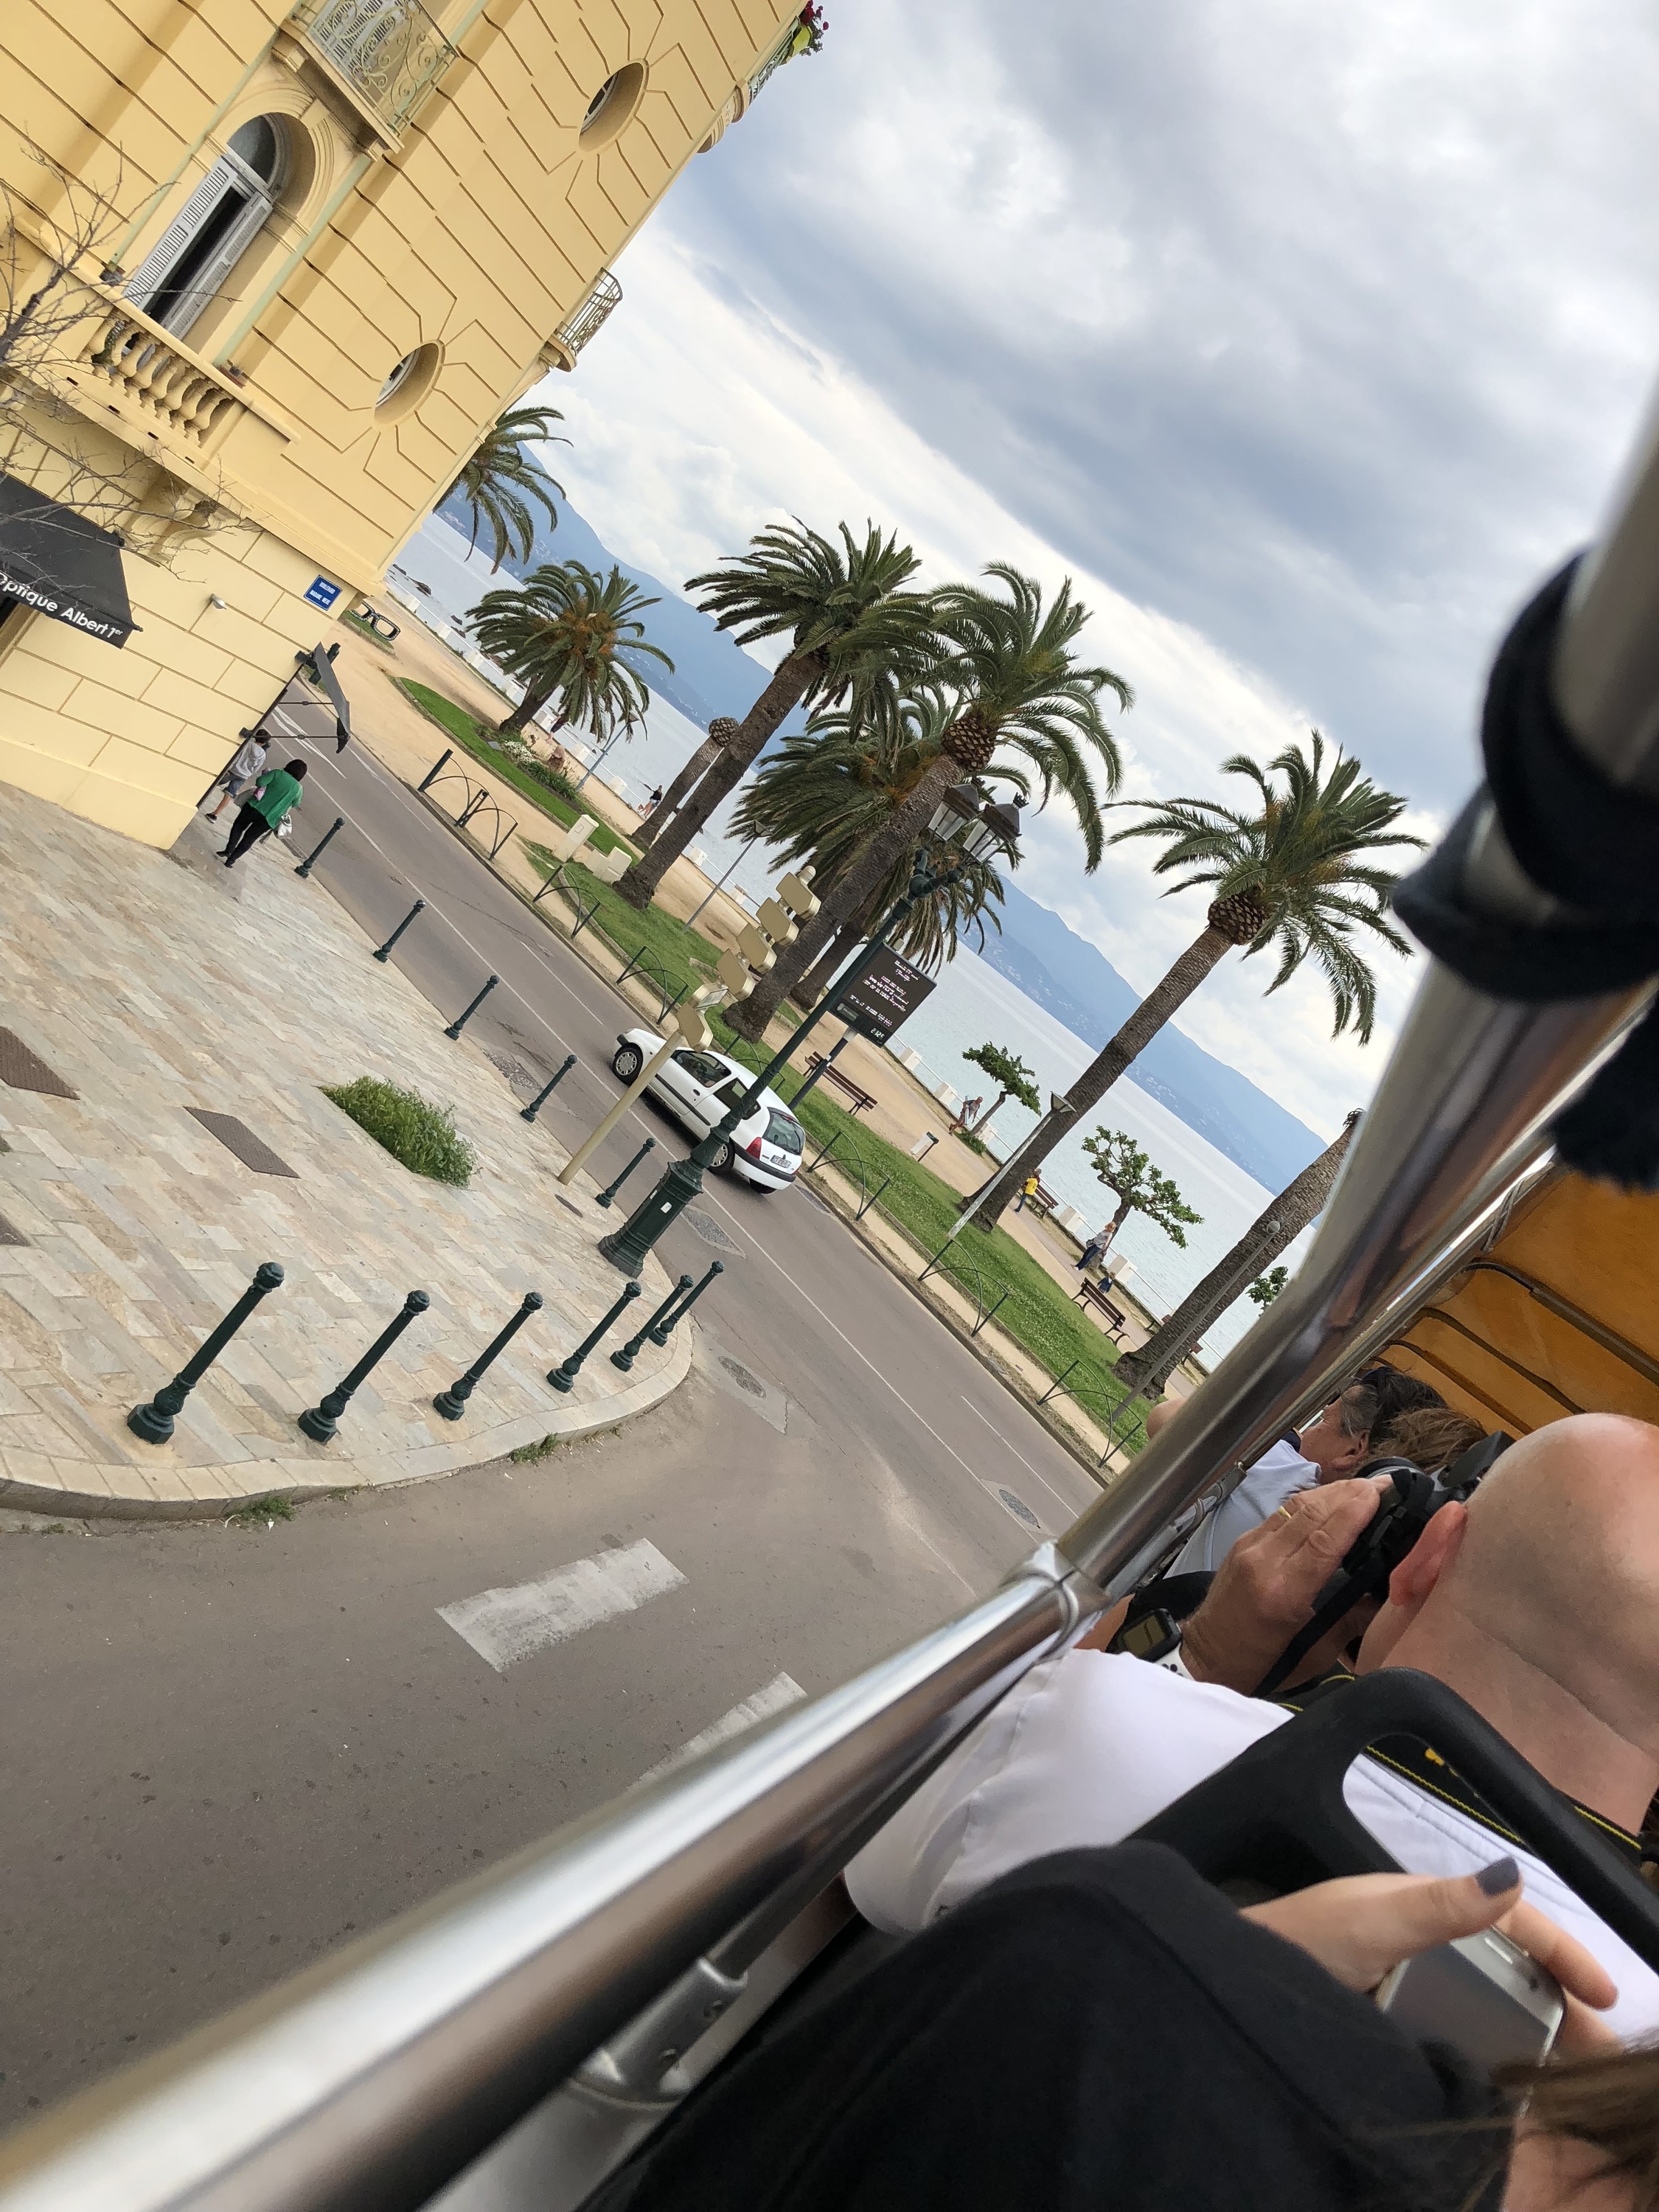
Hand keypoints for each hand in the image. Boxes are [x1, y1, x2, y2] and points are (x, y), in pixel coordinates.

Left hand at [1179, 1476, 1389, 1692]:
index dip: (1353, 1513)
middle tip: (1383, 1483)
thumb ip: (1352, 1622)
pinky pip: (1281, 1513)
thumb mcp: (1315, 1654)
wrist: (1207, 1655)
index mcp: (1283, 1593)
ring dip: (1331, 1492)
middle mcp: (1263, 1561)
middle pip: (1310, 1513)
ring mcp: (1249, 1546)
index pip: (1324, 1540)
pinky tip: (1331, 1500)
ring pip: (1294, 1506)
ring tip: (1364, 1486)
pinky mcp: (1242, 1541)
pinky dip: (1310, 1502)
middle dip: (1349, 1493)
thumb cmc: (1261, 1662)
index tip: (1380, 1494)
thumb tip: (1388, 1596)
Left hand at [1243, 1863, 1618, 2056]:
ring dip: (1529, 2024)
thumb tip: (1511, 1874)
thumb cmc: (1299, 1942)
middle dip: (1557, 1998)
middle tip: (1593, 2049)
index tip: (1604, 1998)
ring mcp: (1407, 1970)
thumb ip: (1438, 1906)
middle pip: (1508, 1961)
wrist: (1234, 1980)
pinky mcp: (1392, 2008)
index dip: (1563, 1954)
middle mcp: (1421, 1932)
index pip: (1513, 1921)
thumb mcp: (1373, 1923)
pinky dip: (1490, 2043)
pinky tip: (1505, 2076)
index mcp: (1424, 1902)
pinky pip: (1456, 2023)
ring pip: (1487, 1994)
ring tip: (1560, 2068)